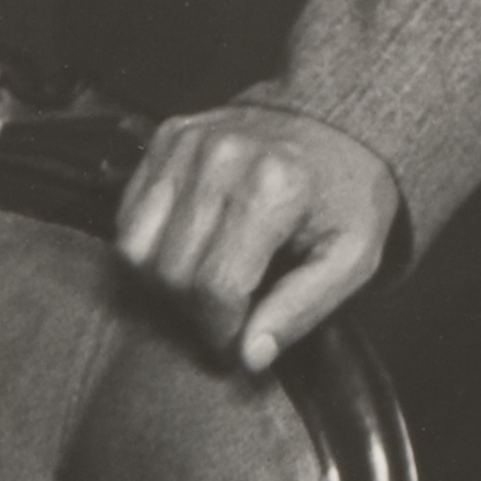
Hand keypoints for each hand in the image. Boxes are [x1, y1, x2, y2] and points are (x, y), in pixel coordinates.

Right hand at [115, 105, 399, 373]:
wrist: (336, 123)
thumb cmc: (345, 194)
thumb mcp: (352, 256)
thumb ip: (303, 308)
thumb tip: (249, 356)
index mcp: (274, 185)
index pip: (216, 287)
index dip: (222, 329)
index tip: (237, 338)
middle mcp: (224, 156)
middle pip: (172, 272)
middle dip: (195, 311)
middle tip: (225, 312)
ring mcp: (189, 142)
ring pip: (137, 250)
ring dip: (164, 283)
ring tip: (205, 281)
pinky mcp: (167, 136)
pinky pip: (127, 218)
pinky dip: (149, 247)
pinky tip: (189, 248)